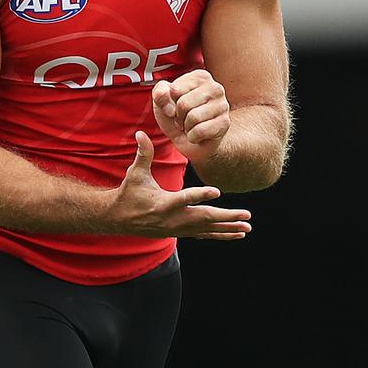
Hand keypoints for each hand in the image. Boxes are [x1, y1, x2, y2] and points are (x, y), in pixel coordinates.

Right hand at [108, 131, 250, 240]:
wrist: (120, 219)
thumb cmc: (129, 193)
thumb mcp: (134, 173)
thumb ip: (143, 154)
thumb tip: (140, 133)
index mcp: (163, 203)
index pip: (184, 198)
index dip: (200, 195)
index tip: (217, 191)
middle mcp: (173, 219)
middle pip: (203, 218)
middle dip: (226, 217)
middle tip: (246, 215)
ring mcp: (178, 229)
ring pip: (207, 229)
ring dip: (228, 228)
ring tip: (247, 227)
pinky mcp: (181, 233)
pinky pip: (205, 235)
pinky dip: (221, 234)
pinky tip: (237, 234)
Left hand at [152, 69, 229, 161]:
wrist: (190, 140)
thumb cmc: (178, 116)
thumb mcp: (162, 101)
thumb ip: (159, 93)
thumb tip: (170, 106)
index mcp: (200, 76)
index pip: (175, 90)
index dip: (170, 103)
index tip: (176, 106)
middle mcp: (215, 87)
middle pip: (184, 103)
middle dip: (178, 116)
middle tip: (183, 119)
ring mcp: (223, 105)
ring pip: (193, 117)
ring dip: (186, 127)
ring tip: (191, 125)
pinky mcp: (225, 123)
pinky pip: (201, 131)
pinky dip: (193, 136)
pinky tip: (197, 134)